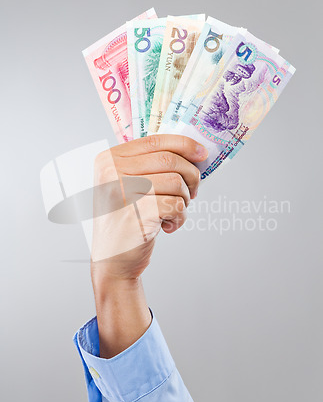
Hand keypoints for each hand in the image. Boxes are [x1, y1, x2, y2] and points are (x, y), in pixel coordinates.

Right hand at [90, 134, 207, 356]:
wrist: (112, 260)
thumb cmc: (125, 220)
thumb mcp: (126, 186)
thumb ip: (148, 165)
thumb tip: (192, 151)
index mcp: (108, 159)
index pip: (154, 140)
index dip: (184, 144)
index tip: (202, 153)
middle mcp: (111, 172)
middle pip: (170, 160)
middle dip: (191, 176)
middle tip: (193, 192)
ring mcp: (122, 192)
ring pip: (176, 182)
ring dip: (184, 200)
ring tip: (174, 213)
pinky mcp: (137, 214)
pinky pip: (176, 205)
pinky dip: (180, 218)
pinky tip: (168, 226)